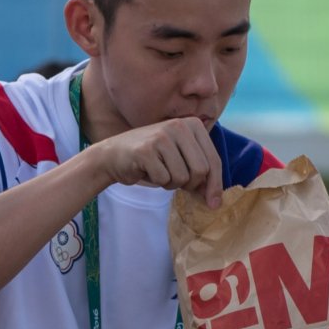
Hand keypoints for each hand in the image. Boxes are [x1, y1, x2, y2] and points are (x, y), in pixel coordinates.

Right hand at [77, 117, 223, 206]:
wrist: (113, 154)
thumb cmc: (152, 158)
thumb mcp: (180, 158)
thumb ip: (199, 172)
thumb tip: (215, 199)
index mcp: (193, 124)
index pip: (213, 160)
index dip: (215, 185)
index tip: (214, 203)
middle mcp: (179, 126)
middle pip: (201, 170)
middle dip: (190, 184)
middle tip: (176, 182)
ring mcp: (162, 136)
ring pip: (182, 177)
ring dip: (171, 183)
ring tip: (159, 172)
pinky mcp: (146, 150)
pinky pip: (163, 179)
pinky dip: (157, 182)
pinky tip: (147, 170)